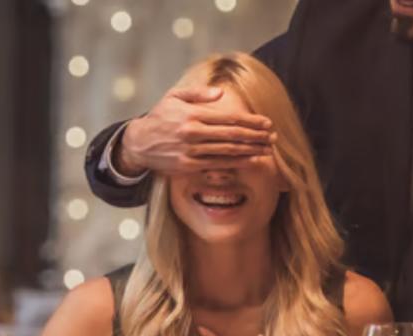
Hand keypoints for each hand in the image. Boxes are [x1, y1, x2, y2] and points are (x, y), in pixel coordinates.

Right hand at [117, 87, 274, 175]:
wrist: (139, 143)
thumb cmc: (160, 117)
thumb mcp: (174, 97)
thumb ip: (198, 93)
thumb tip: (221, 93)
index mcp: (192, 114)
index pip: (228, 118)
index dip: (250, 121)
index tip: (267, 122)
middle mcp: (193, 133)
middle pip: (232, 135)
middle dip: (256, 136)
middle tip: (273, 136)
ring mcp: (191, 151)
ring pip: (228, 152)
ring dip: (251, 150)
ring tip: (267, 149)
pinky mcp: (189, 166)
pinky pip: (218, 165)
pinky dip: (236, 163)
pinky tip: (250, 161)